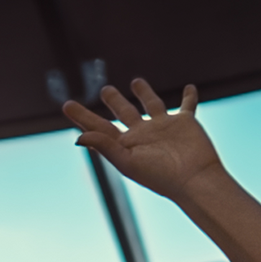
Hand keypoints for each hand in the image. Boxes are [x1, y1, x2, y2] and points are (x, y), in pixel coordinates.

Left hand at [63, 79, 223, 202]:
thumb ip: (104, 146)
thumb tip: (79, 137)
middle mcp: (143, 135)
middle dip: (114, 101)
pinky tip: (190, 88)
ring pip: (152, 105)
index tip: (67, 105)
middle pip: (125, 113)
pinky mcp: (185, 123)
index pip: (100, 127)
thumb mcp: (128, 162)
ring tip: (136, 81)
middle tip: (104, 89)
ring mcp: (164, 128)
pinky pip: (187, 106)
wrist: (193, 180)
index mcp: (127, 145)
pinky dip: (189, 97)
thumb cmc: (161, 176)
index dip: (82, 116)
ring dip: (144, 93)